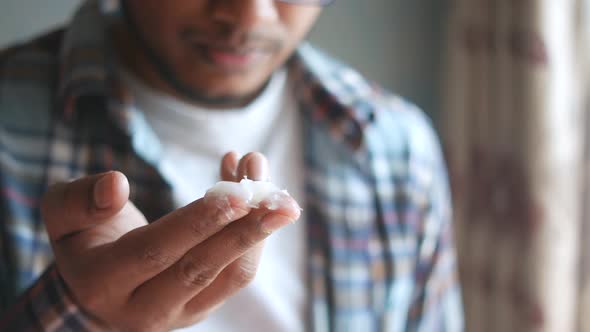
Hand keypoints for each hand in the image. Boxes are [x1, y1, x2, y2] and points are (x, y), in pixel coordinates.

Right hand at [41, 152, 298, 330]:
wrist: (95, 293)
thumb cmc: (82, 243)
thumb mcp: (62, 216)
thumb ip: (79, 199)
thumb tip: (116, 183)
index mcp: (104, 281)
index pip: (156, 251)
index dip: (198, 222)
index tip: (237, 192)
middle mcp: (144, 307)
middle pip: (203, 268)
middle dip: (246, 231)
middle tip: (283, 200)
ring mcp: (179, 312)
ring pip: (231, 276)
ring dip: (259, 232)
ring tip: (277, 191)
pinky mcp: (203, 307)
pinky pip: (237, 274)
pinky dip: (253, 235)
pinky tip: (256, 195)